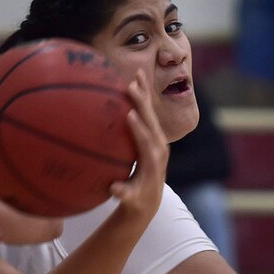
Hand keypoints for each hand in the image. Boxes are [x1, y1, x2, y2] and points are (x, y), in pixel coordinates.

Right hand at [110, 70, 168, 225]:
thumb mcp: (130, 200)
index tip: (129, 115)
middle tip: (133, 85)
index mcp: (152, 161)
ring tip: (138, 73)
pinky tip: (134, 81)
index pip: (146, 143)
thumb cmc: (135, 199)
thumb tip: (114, 190)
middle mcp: (159, 146)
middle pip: (152, 121)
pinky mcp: (154, 135)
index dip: (139, 130)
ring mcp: (157, 139)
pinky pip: (147, 113)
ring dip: (145, 93)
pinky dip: (142, 97)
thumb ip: (124, 194)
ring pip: (151, 112)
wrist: (149, 197)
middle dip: (143, 103)